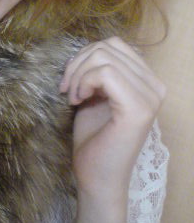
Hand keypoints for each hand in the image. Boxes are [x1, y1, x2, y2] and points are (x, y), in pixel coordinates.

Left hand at [59, 37, 165, 208]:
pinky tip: (78, 100)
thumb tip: (88, 50)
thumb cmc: (94, 140)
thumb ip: (98, 72)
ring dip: (78, 73)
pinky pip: (105, 73)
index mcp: (148, 82)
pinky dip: (83, 82)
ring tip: (73, 96)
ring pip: (104, 57)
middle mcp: (156, 87)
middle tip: (66, 89)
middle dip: (78, 63)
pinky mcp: (138, 108)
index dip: (85, 56)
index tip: (71, 82)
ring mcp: (150, 97)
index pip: (115, 44)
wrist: (97, 178)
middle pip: (108, 46)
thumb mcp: (96, 96)